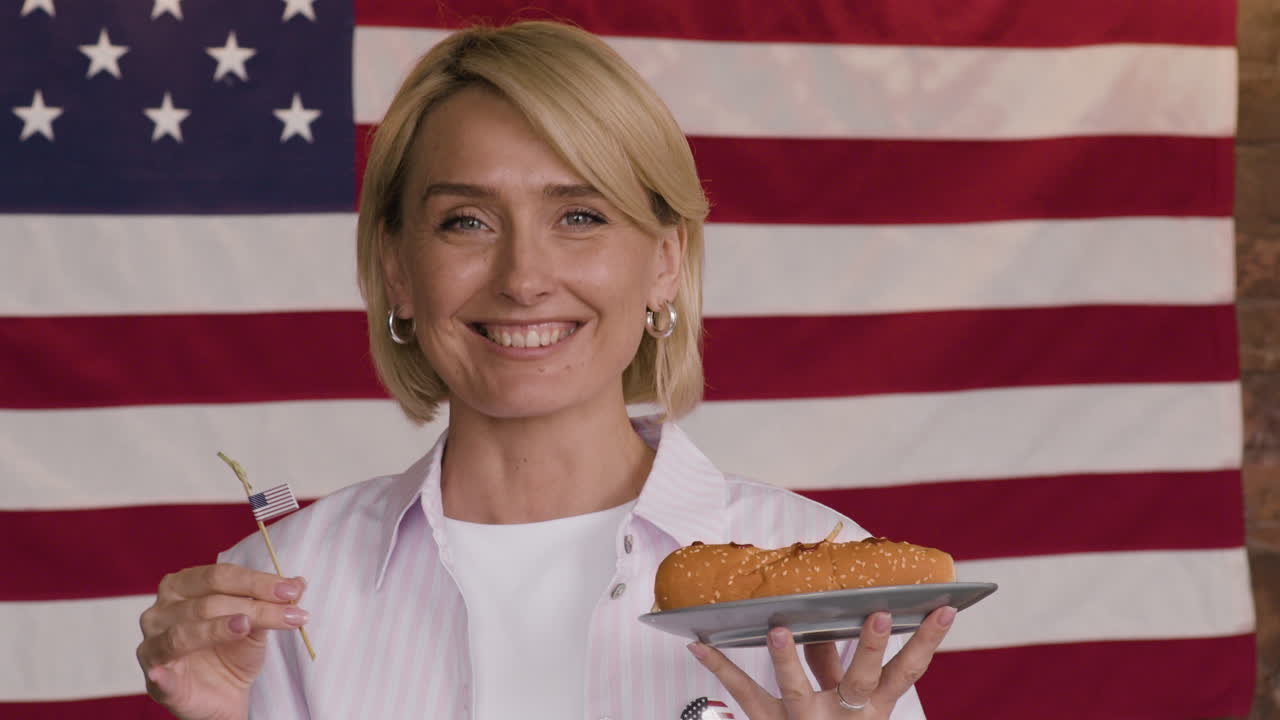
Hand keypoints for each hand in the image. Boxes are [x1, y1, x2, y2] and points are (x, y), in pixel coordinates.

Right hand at [135, 563, 310, 719]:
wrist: (226, 695)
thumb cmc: (233, 651)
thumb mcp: (256, 624)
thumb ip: (270, 603)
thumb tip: (298, 583)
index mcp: (182, 587)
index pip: (219, 576)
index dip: (256, 581)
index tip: (291, 590)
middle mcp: (161, 612)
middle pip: (207, 602)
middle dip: (251, 604)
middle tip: (289, 609)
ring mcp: (152, 645)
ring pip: (184, 632)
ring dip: (218, 628)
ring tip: (246, 625)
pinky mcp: (156, 681)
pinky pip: (157, 675)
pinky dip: (160, 675)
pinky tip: (163, 674)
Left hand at [688, 606, 954, 718]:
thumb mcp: (849, 703)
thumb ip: (839, 662)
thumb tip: (828, 615)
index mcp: (873, 710)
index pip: (908, 673)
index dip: (927, 642)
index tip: (944, 609)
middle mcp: (843, 716)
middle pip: (861, 680)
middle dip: (870, 648)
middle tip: (879, 614)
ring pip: (797, 689)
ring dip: (787, 659)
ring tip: (778, 628)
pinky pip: (744, 694)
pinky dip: (718, 666)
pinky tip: (698, 642)